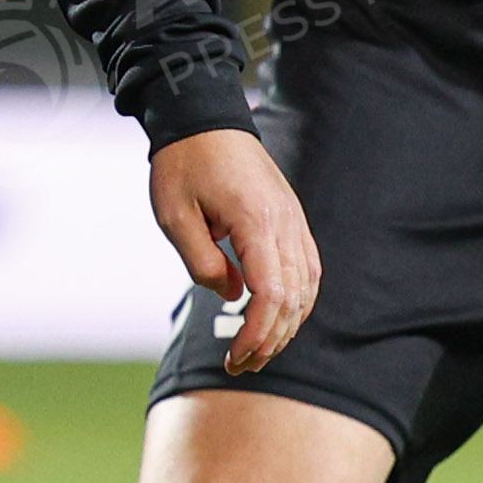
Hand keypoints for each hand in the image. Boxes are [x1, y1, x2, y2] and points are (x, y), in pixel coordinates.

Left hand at [148, 126, 319, 373]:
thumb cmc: (183, 165)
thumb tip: (232, 294)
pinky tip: (278, 317)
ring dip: (286, 324)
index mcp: (256, 222)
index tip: (235, 357)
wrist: (203, 117)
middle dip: (271, 339)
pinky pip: (308, 267)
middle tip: (240, 365)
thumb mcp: (174, 216)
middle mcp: (284, 223)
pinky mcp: (291, 217)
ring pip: (307, 286)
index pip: (271, 294)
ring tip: (259, 349)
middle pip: (294, 298)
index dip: (257, 334)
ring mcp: (293, 219)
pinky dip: (297, 299)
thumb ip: (203, 261)